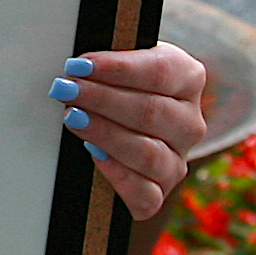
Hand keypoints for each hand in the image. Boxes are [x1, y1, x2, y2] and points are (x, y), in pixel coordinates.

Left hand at [49, 42, 206, 223]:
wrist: (117, 120)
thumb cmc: (118, 85)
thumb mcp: (118, 62)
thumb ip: (107, 60)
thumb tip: (78, 64)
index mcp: (188, 79)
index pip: (160, 71)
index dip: (118, 68)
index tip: (80, 65)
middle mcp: (189, 122)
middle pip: (151, 112)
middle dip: (102, 99)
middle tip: (66, 89)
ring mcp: (177, 160)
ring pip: (148, 153)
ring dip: (105, 134)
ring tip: (73, 117)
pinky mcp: (159, 191)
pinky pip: (145, 193)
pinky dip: (118, 175)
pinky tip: (94, 155)